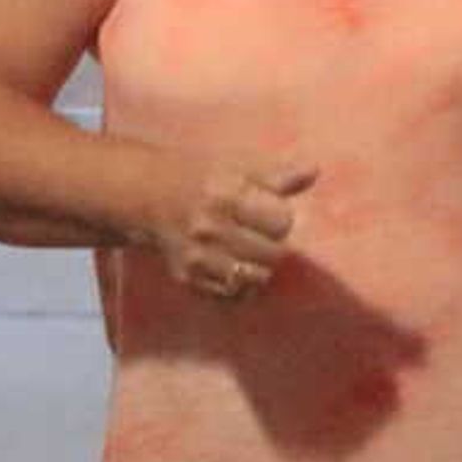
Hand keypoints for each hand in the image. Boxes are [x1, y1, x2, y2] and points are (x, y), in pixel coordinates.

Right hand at [143, 156, 316, 302]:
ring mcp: (197, 257)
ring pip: (256, 278)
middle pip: (273, 253)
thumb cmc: (202, 177)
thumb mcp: (237, 166)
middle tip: (258, 234)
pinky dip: (241, 286)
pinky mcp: (188, 278)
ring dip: (260, 267)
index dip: (280, 218)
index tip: (268, 212)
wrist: (148, 196)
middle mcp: (210, 227)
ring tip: (248, 252)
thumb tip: (312, 171)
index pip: (281, 222)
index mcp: (226, 194)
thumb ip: (275, 175)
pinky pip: (232, 295)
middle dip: (272, 244)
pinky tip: (234, 267)